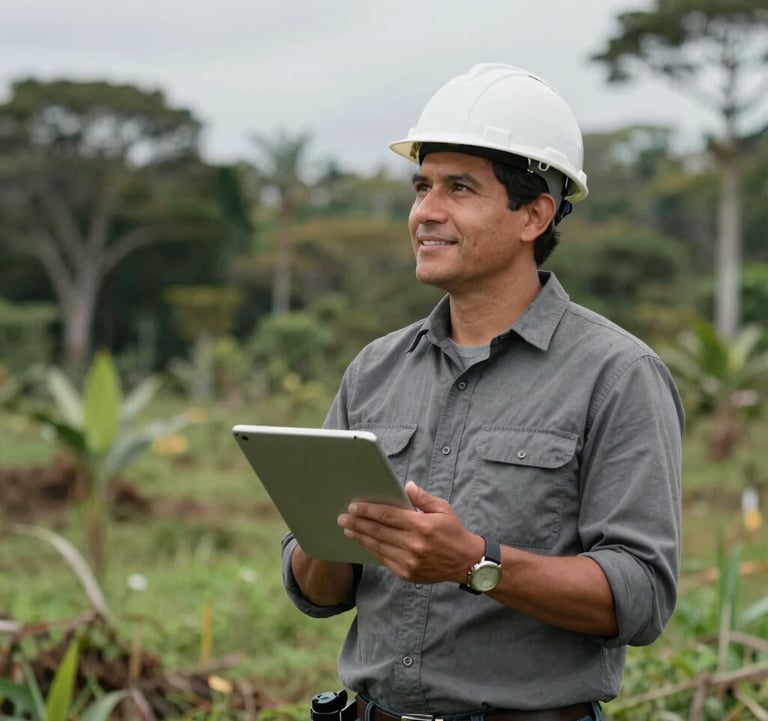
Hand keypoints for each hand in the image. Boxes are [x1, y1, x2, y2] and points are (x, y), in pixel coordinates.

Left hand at [337, 481, 483, 583]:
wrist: (465, 562)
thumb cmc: (453, 531)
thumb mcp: (443, 509)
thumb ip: (422, 498)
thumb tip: (406, 486)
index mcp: (422, 526)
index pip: (388, 516)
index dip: (368, 510)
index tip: (353, 506)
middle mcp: (414, 545)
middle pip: (378, 531)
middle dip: (358, 523)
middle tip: (342, 517)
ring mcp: (409, 561)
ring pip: (378, 546)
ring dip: (360, 537)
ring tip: (348, 528)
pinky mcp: (407, 573)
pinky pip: (384, 559)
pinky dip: (371, 549)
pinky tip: (363, 542)